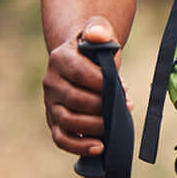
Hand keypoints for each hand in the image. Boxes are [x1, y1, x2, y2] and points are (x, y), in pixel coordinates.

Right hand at [42, 18, 119, 161]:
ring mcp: (51, 104)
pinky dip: (79, 146)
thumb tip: (98, 35)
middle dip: (103, 107)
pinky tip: (99, 147)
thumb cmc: (95, 48)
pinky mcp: (55, 121)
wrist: (83, 59)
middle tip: (125, 106)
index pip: (80, 73)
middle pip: (75, 100)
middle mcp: (51, 82)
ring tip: (114, 125)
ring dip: (94, 127)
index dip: (102, 83)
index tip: (123, 88)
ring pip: (68, 121)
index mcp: (60, 59)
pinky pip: (61, 139)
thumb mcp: (99, 32)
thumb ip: (99, 30)